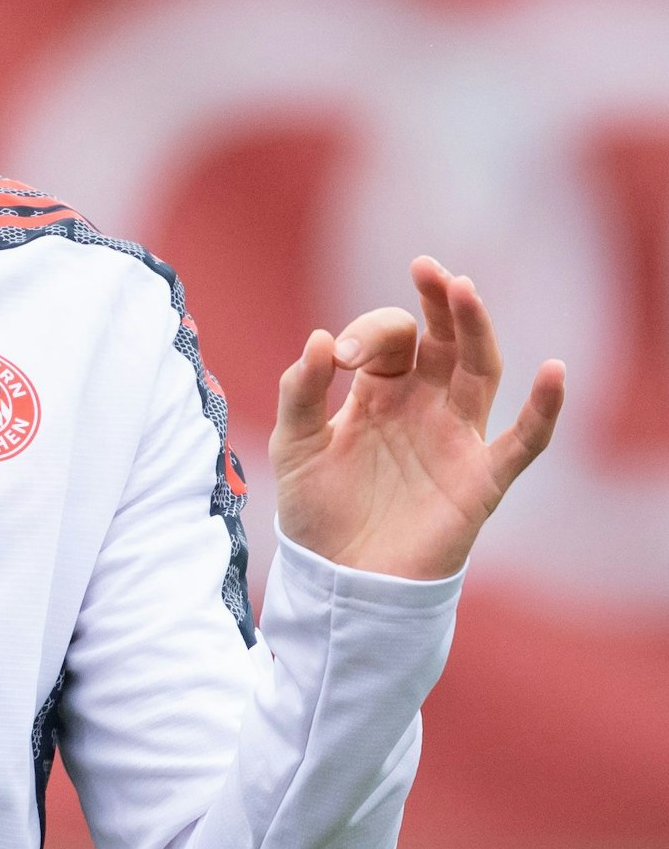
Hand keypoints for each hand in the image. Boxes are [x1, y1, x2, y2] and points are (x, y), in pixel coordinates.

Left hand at [271, 256, 564, 580]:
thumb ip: (301, 392)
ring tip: (464, 290)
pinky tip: (554, 372)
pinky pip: (522, 441)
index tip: (339, 356)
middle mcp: (422, 406)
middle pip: (442, 342)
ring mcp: (455, 439)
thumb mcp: (295, 444)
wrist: (339, 580)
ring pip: (480, 372)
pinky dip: (544, 409)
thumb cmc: (317, 510)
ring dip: (476, 331)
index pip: (388, 341)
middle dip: (436, 304)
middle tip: (428, 268)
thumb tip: (319, 338)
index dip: (366, 336)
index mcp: (377, 393)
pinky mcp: (480, 480)